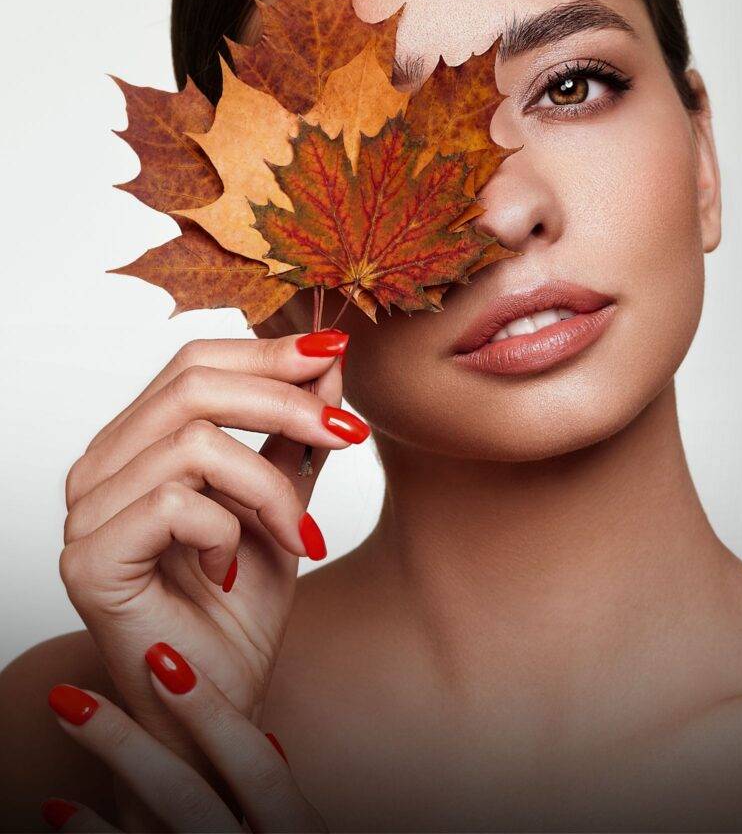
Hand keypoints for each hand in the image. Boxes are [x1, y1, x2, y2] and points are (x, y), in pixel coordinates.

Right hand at [59, 331, 366, 810]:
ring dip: (270, 487)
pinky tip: (234, 566)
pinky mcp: (90, 559)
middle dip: (286, 402)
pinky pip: (175, 505)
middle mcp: (102, 467)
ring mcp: (88, 512)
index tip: (337, 352)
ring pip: (194, 445)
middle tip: (347, 433)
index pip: (195, 362)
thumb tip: (327, 361)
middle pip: (193, 385)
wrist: (216, 696)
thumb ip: (294, 435)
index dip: (269, 351)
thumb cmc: (240, 600)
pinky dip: (229, 529)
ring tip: (298, 535)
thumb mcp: (282, 499)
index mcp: (138, 442)